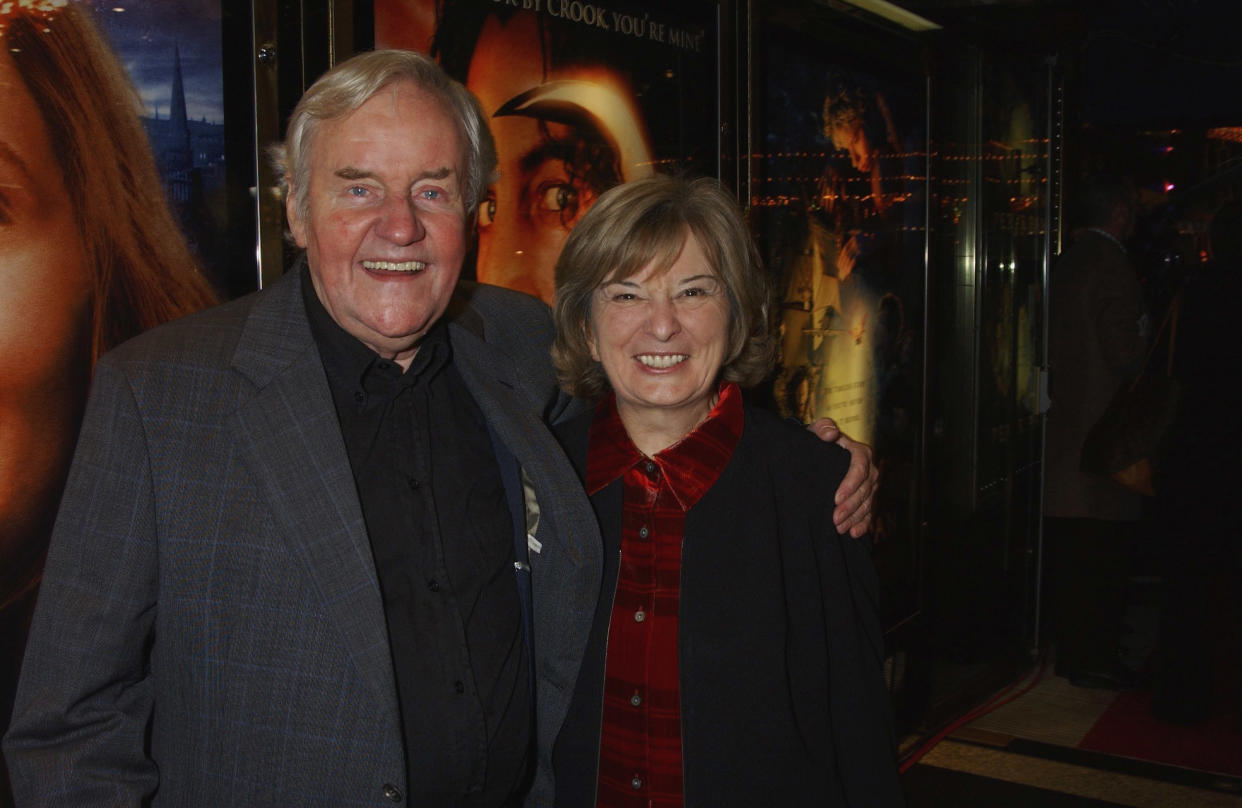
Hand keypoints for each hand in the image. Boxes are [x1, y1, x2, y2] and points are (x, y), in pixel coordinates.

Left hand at [807, 418, 876, 538]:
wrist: (819, 454)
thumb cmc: (817, 441)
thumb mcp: (816, 432)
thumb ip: (822, 429)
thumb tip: (831, 433)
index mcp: (860, 452)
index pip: (860, 468)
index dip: (850, 484)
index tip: (836, 498)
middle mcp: (869, 469)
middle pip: (865, 489)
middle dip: (850, 506)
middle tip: (834, 519)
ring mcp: (869, 485)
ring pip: (867, 503)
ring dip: (854, 518)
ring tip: (839, 529)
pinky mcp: (867, 498)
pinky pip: (869, 512)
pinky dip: (863, 524)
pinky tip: (853, 534)